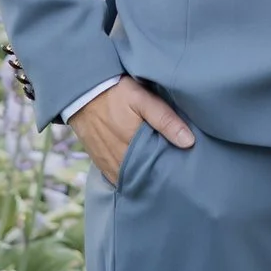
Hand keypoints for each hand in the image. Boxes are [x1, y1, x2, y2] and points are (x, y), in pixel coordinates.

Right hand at [73, 77, 194, 184]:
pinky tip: (138, 171)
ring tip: (157, 174)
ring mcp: (107, 163)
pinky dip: (127, 175)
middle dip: (157, 176)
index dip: (169, 170)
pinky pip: (116, 177)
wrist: (82, 92)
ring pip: (129, 179)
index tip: (182, 170)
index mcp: (132, 146)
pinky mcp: (100, 161)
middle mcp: (119, 160)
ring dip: (142, 177)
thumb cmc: (115, 93)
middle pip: (143, 176)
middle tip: (173, 174)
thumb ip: (165, 119)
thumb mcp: (142, 99)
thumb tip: (189, 142)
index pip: (156, 169)